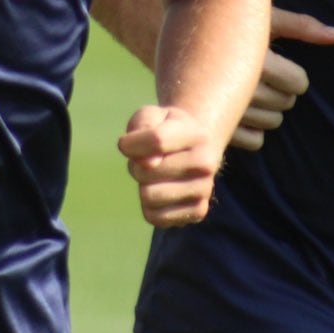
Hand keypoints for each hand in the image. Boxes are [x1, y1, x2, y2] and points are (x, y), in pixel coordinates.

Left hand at [117, 105, 223, 227]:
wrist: (194, 149)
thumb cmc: (164, 129)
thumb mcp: (150, 115)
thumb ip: (143, 126)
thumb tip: (149, 162)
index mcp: (197, 134)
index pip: (156, 141)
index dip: (131, 144)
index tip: (127, 144)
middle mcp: (206, 163)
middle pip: (147, 171)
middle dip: (137, 166)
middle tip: (148, 161)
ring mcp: (205, 189)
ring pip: (148, 196)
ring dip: (143, 186)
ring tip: (155, 176)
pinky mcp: (198, 212)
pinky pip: (155, 217)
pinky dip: (149, 206)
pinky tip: (161, 193)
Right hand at [230, 8, 333, 151]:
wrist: (178, 40)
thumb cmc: (229, 25)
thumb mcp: (263, 19)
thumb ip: (302, 26)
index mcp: (253, 58)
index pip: (298, 82)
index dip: (296, 77)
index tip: (282, 67)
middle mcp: (239, 85)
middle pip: (286, 103)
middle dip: (282, 92)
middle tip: (265, 79)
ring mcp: (226, 108)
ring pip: (272, 123)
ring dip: (270, 111)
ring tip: (253, 93)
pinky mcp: (217, 125)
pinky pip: (255, 141)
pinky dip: (255, 130)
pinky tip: (244, 113)